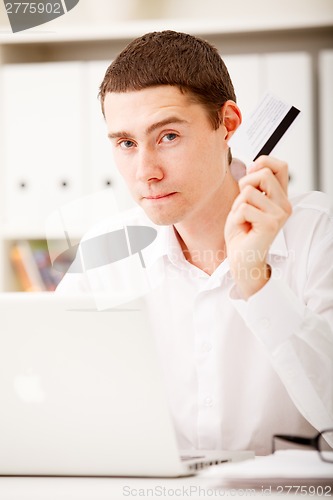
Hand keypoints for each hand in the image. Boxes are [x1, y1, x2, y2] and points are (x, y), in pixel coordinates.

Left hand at [225, 156, 291, 298]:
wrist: (241, 259)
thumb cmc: (242, 231)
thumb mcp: (245, 201)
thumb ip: (253, 184)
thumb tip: (253, 165)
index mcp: (280, 197)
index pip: (280, 166)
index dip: (263, 163)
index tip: (250, 174)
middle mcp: (284, 204)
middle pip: (263, 174)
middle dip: (244, 185)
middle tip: (242, 205)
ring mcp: (279, 214)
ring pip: (248, 192)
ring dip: (237, 206)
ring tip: (243, 220)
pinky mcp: (271, 224)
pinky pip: (244, 208)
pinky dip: (236, 217)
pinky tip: (243, 228)